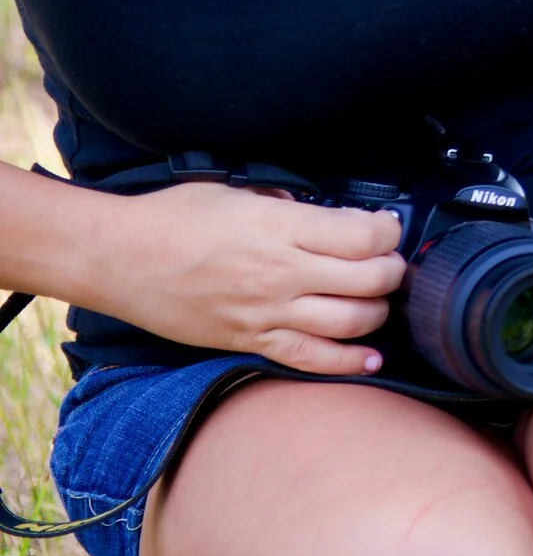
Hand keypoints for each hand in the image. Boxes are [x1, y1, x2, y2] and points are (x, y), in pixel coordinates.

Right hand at [82, 183, 406, 375]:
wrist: (117, 259)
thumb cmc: (172, 218)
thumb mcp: (237, 193)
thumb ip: (286, 205)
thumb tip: (321, 214)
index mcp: (280, 228)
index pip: (364, 236)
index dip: (388, 231)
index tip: (388, 227)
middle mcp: (280, 273)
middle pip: (369, 280)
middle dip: (392, 271)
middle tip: (390, 263)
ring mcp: (266, 312)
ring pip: (350, 322)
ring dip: (378, 312)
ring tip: (379, 300)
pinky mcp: (249, 342)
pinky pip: (310, 359)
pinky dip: (348, 362)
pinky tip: (371, 359)